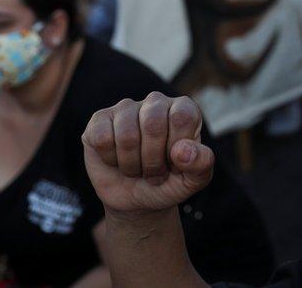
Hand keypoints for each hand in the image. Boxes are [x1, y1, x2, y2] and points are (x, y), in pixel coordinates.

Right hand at [82, 93, 213, 215]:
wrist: (137, 199)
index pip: (182, 117)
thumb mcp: (193, 180)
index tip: (176, 164)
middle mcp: (156, 102)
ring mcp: (126, 108)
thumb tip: (183, 150)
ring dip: (132, 164)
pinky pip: (102, 138)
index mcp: (184, 109)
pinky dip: (110, 159)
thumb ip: (201, 164)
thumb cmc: (169, 183)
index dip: (176, 149)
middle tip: (155, 173)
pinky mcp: (100, 119)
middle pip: (153, 124)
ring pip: (126, 135)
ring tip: (137, 169)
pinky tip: (116, 161)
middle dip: (153, 161)